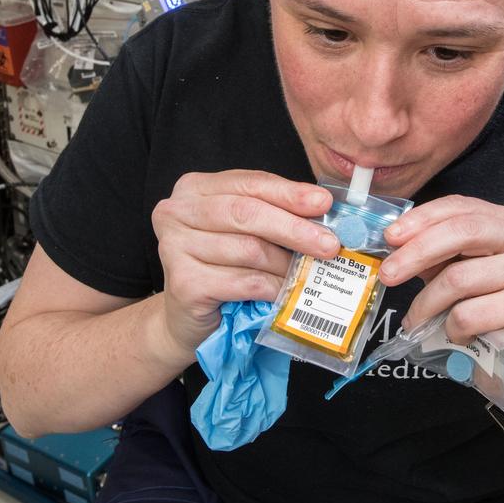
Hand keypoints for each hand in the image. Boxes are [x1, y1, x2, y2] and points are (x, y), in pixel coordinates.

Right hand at [151, 170, 336, 361]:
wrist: (186, 319)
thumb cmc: (219, 269)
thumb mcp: (243, 232)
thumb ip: (272, 215)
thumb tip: (323, 214)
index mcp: (194, 188)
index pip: (249, 182)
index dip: (289, 193)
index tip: (324, 203)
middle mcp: (176, 212)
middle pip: (247, 213)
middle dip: (294, 228)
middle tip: (329, 243)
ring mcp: (174, 246)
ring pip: (249, 249)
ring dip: (285, 265)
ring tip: (306, 274)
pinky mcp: (183, 282)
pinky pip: (244, 281)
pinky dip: (272, 288)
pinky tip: (284, 293)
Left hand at [380, 196, 503, 407]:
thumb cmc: (484, 306)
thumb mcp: (457, 269)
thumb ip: (433, 252)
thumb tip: (394, 243)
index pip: (461, 206)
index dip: (422, 218)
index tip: (390, 237)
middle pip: (463, 232)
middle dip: (417, 253)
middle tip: (387, 274)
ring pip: (459, 278)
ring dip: (426, 304)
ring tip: (416, 320)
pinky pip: (468, 314)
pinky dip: (450, 328)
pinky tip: (455, 336)